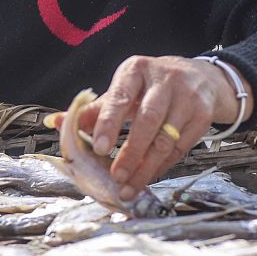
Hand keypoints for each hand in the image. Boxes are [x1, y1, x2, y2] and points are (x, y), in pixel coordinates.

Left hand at [73, 55, 252, 200]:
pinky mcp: (202, 115)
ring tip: (129, 186)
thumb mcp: (122, 89)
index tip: (98, 148)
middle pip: (147, 120)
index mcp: (135, 70)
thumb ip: (91, 109)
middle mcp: (164, 80)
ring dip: (146, 167)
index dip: (108, 123)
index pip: (120, 97)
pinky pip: (180, 148)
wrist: (199, 77)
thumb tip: (54, 122)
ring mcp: (187, 97)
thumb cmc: (149, 86)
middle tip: (115, 176)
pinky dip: (162, 166)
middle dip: (130, 152)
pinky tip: (148, 177)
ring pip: (165, 139)